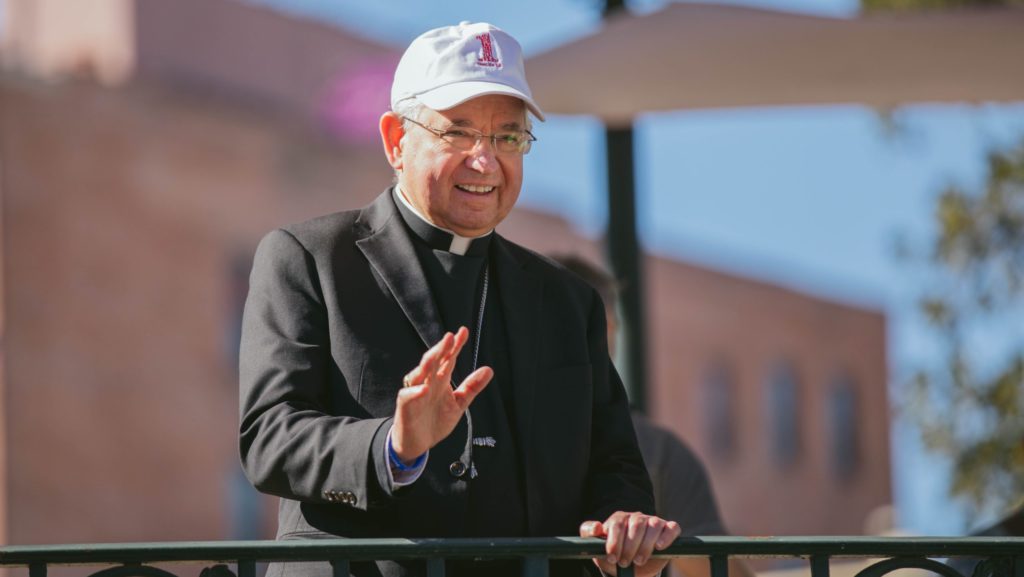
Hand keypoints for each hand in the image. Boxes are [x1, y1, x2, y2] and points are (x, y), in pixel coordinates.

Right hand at [391, 327, 492, 462]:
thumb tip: (489, 369)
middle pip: (433, 361)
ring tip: (438, 353)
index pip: (448, 359)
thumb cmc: (435, 420)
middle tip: (450, 337)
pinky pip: (408, 396)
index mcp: (440, 380)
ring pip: (419, 373)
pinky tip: (424, 388)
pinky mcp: (406, 406)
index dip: (455, 346)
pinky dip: (415, 391)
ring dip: (428, 363)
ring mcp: (415, 392)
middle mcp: (427, 382)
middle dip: (441, 349)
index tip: (463, 331)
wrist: (418, 444)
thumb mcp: (459, 404)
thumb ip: (472, 387)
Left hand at [580, 512, 679, 576]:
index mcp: (620, 519)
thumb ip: (589, 533)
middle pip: (636, 525)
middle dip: (629, 546)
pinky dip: (667, 536)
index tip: (612, 557)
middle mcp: (637, 518)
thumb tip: (597, 526)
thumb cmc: (614, 555)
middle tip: (625, 562)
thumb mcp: (597, 546)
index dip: (614, 541)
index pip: (617, 524)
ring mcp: (654, 522)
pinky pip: (672, 528)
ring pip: (653, 525)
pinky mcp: (668, 530)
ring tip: (639, 560)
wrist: (632, 568)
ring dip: (646, 545)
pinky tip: (659, 547)